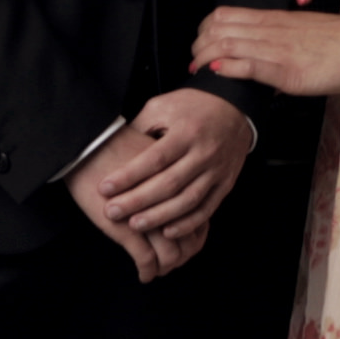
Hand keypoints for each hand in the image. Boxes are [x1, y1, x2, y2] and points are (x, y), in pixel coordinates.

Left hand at [81, 88, 253, 264]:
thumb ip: (142, 127)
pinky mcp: (226, 184)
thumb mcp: (164, 106)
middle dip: (138, 201)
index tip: (104, 188)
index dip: (128, 176)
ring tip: (135, 225)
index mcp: (186, 132)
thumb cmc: (192, 106)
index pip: (154, 159)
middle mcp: (204, 153)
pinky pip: (207, 209)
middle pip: (169, 184)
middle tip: (112, 212)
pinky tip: (167, 232)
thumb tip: (116, 148)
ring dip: (160, 216)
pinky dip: (188, 223)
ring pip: (187, 201)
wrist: (234, 108)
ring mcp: (217, 171)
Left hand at [191, 0, 339, 97]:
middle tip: (193, 61)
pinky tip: (217, 72)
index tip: (200, 46)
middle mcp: (270, 30)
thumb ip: (280, 41)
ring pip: (227, 43)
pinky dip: (228, 67)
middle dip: (197, 45)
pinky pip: (250, 64)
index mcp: (273, 20)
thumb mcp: (303, 34)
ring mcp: (277, 48)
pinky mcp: (288, 69)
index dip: (204, 30)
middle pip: (217, 28)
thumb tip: (261, 56)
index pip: (224, 16)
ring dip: (204, 57)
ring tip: (196, 69)